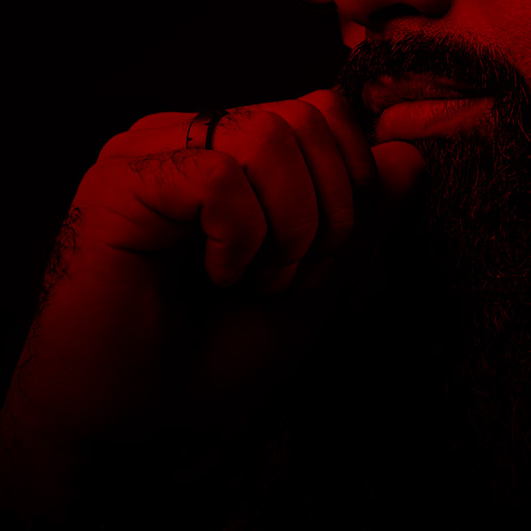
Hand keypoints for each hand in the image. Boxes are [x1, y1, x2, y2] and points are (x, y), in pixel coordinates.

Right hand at [0, 88, 423, 518]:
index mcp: (226, 150)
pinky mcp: (120, 182)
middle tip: (288, 278)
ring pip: (270, 135)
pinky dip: (242, 237)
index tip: (318, 264)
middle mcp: (185, 137)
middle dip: (329, 209)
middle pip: (306, 115)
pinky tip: (215, 276)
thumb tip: (410, 155)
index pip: (322, 110)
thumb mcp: (311, 287)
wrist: (124, 419)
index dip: (351, 183)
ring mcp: (149, 152)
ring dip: (288, 227)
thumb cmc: (202, 359)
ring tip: (253, 280)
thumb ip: (361, 223)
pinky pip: (222, 177)